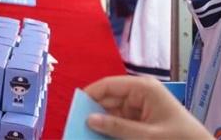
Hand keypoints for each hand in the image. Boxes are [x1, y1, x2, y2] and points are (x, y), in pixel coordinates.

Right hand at [84, 76, 211, 139]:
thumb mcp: (147, 136)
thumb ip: (117, 128)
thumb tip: (89, 119)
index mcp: (142, 88)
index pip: (108, 85)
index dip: (89, 95)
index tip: (72, 110)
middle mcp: (140, 93)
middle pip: (108, 99)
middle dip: (93, 112)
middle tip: (76, 126)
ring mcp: (141, 107)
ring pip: (112, 113)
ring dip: (101, 124)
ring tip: (86, 134)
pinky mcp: (143, 121)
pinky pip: (121, 123)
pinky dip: (112, 131)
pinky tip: (101, 138)